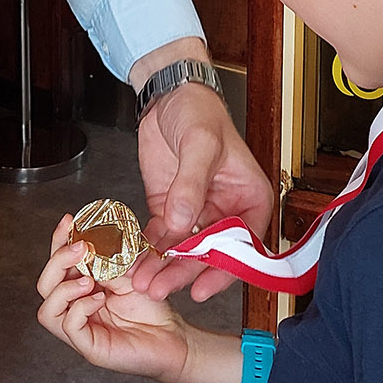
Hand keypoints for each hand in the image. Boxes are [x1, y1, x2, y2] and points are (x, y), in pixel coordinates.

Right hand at [35, 215, 191, 382]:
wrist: (172, 335)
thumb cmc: (152, 306)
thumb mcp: (129, 273)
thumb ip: (108, 261)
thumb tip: (92, 242)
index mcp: (81, 288)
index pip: (58, 265)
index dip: (58, 241)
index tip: (68, 221)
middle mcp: (75, 308)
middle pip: (45, 286)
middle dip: (57, 262)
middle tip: (79, 248)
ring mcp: (80, 330)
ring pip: (47, 310)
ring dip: (64, 289)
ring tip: (88, 279)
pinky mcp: (90, 347)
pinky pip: (70, 326)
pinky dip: (81, 308)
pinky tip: (100, 299)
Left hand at [136, 79, 273, 301]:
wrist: (169, 95)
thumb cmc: (199, 111)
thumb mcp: (200, 143)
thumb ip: (192, 183)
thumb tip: (184, 221)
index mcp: (249, 198)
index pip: (241, 244)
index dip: (222, 269)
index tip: (201, 288)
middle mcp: (226, 211)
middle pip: (208, 253)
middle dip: (183, 272)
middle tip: (159, 287)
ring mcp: (197, 213)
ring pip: (181, 250)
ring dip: (162, 266)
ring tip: (141, 280)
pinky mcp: (170, 209)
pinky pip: (160, 237)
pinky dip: (147, 250)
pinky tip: (133, 262)